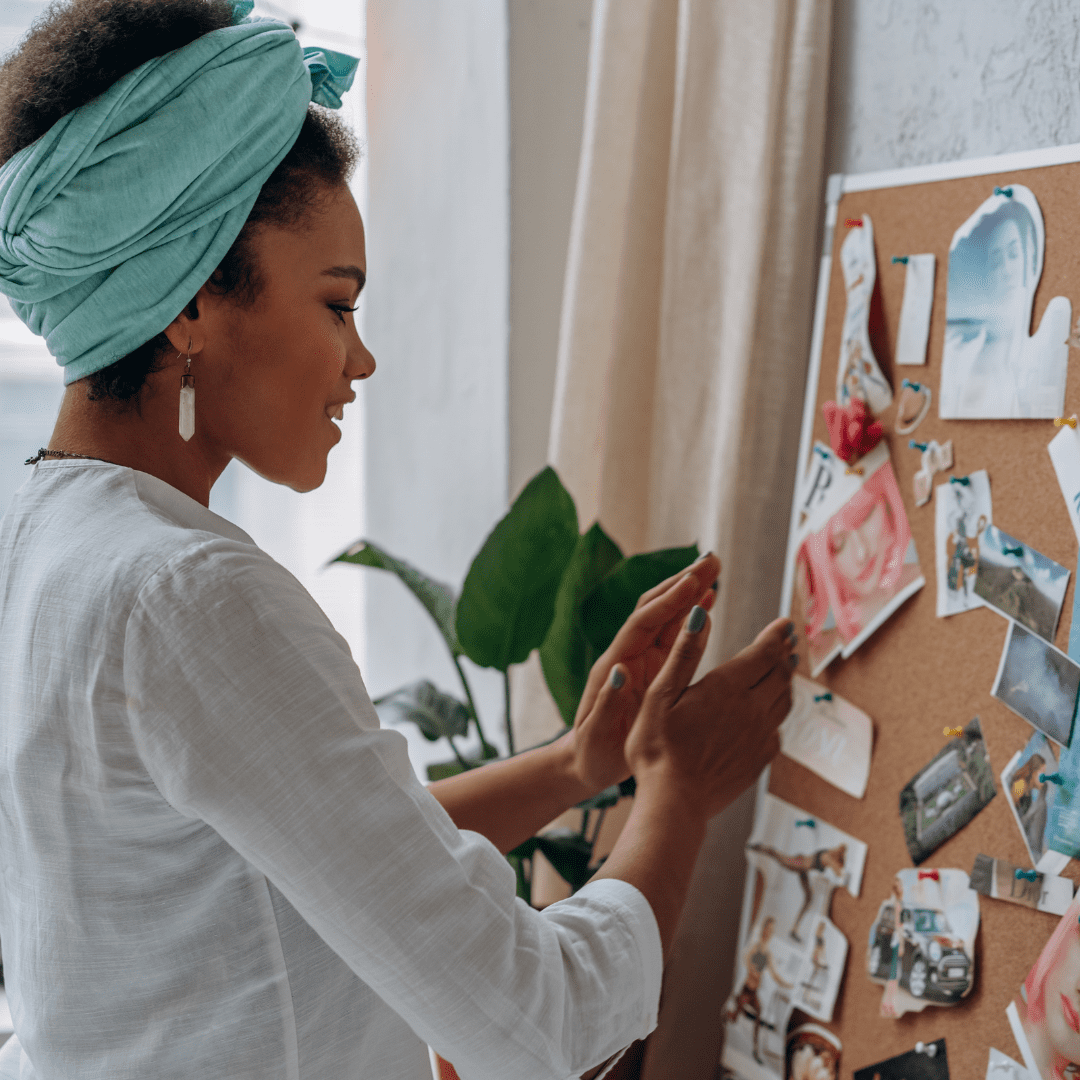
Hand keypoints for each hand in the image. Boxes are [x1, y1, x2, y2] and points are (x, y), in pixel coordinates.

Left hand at [564, 554, 720, 796]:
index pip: (642, 623)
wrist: (587, 763)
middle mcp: (628, 655)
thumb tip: (619, 670)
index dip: (668, 601)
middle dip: (682, 582)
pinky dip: (692, 616)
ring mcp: (642, 660)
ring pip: (668, 617)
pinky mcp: (654, 669)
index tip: (693, 581)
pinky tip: (709, 603)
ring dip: (689, 592)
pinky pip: (675, 636)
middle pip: (656, 608)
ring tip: (715, 570)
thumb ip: (607, 702)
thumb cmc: (591, 753)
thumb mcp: (596, 733)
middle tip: (712, 560)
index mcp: (614, 666)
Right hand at [623, 609, 796, 819]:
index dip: (776, 635)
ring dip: (785, 681)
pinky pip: (777, 729)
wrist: (674, 802)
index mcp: (727, 688)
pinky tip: (769, 713)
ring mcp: (759, 737)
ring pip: (784, 701)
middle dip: (784, 654)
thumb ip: (683, 653)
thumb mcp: (660, 695)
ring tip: (784, 670)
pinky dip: (777, 713)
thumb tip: (699, 615)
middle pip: (779, 674)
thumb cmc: (658, 748)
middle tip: (788, 643)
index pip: (763, 653)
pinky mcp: (759, 760)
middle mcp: (751, 709)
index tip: (785, 624)